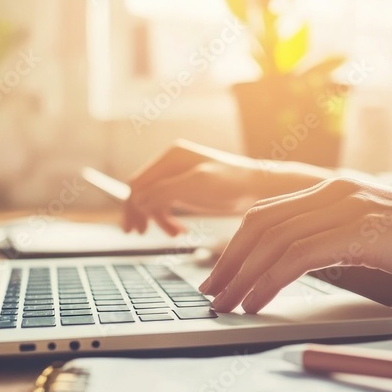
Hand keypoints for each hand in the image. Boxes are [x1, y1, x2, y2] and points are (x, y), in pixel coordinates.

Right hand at [123, 140, 332, 235]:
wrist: (260, 187)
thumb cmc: (232, 183)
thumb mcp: (195, 185)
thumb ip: (163, 191)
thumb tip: (136, 200)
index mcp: (171, 157)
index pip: (138, 182)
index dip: (131, 205)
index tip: (133, 229)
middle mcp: (172, 163)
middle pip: (142, 190)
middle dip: (140, 212)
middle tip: (139, 233)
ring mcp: (179, 176)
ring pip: (153, 199)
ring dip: (156, 218)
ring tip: (172, 234)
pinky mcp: (188, 188)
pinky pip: (166, 204)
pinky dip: (167, 218)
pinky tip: (179, 231)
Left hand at [200, 178, 391, 312]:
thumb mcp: (381, 241)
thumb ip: (344, 244)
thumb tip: (307, 268)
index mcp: (339, 190)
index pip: (270, 214)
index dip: (237, 246)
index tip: (221, 276)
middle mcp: (336, 190)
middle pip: (260, 223)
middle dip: (228, 261)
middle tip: (210, 294)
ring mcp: (349, 206)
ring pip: (273, 239)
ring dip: (241, 275)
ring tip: (224, 305)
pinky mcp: (361, 229)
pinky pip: (297, 255)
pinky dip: (269, 280)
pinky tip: (255, 302)